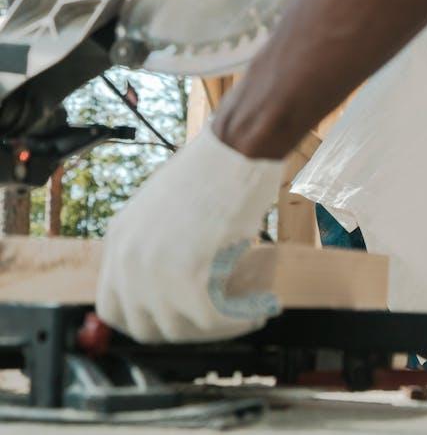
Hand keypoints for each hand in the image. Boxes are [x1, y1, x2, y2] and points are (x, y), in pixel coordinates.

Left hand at [96, 126, 283, 341]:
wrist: (239, 147)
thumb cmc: (216, 169)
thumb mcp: (166, 208)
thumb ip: (157, 244)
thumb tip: (176, 277)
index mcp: (120, 239)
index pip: (113, 309)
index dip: (149, 322)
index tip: (181, 320)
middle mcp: (127, 257)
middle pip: (144, 328)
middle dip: (186, 331)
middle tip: (219, 321)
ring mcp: (154, 267)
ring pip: (180, 329)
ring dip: (218, 329)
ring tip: (248, 312)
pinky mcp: (187, 272)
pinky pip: (211, 319)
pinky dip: (238, 322)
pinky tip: (260, 308)